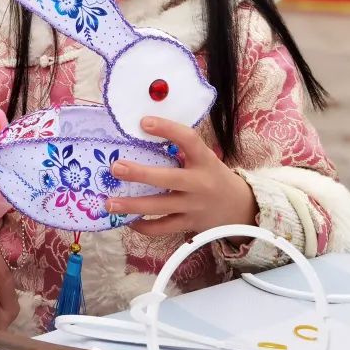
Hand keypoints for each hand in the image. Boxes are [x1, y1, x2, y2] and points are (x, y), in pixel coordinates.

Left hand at [106, 116, 256, 236]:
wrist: (240, 208)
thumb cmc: (213, 176)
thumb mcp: (204, 159)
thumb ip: (181, 150)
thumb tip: (143, 133)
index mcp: (204, 160)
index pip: (188, 140)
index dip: (167, 129)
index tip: (144, 122)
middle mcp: (200, 183)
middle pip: (168, 179)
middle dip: (139, 174)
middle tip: (115, 167)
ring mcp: (194, 206)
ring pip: (161, 207)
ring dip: (132, 205)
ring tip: (109, 203)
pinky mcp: (189, 224)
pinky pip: (163, 228)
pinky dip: (144, 226)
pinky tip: (127, 220)